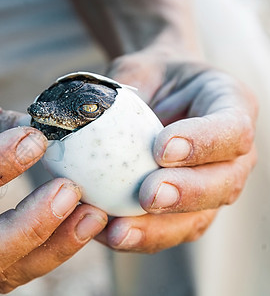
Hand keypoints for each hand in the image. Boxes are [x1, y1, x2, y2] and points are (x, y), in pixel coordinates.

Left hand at [95, 51, 257, 252]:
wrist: (156, 96)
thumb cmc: (149, 78)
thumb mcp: (136, 69)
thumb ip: (118, 90)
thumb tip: (75, 115)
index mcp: (230, 107)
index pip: (231, 129)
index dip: (202, 142)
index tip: (162, 148)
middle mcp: (231, 155)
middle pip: (223, 184)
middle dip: (185, 194)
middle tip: (148, 195)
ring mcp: (210, 187)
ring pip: (197, 219)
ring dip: (158, 229)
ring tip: (121, 231)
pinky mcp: (185, 211)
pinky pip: (168, 231)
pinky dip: (138, 237)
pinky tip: (106, 234)